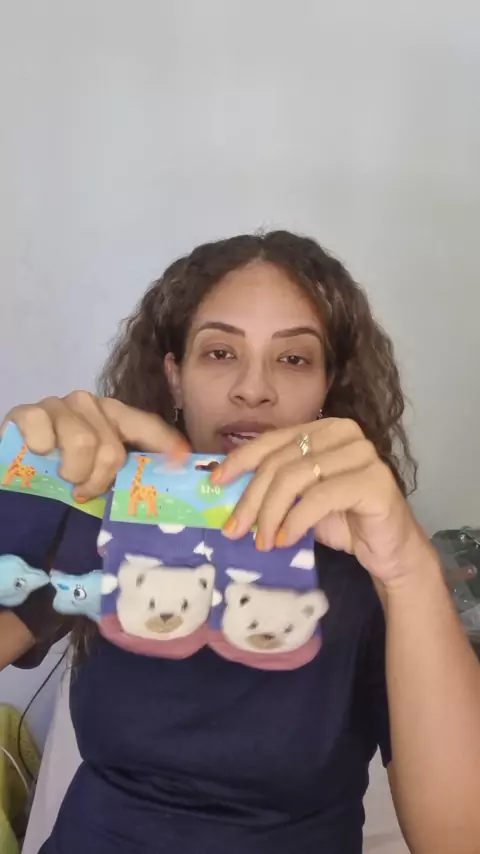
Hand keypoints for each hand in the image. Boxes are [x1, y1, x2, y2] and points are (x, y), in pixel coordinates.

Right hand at [1, 392, 189, 500]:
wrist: (10, 467)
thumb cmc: (57, 472)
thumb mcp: (94, 472)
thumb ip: (121, 473)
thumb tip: (161, 484)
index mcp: (113, 416)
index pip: (147, 425)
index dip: (167, 444)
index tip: (182, 462)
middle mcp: (90, 404)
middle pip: (112, 448)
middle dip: (99, 480)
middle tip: (84, 491)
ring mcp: (59, 405)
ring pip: (83, 444)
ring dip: (72, 473)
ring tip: (62, 478)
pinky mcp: (29, 412)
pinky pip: (46, 436)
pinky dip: (43, 453)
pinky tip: (39, 455)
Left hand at [211, 418, 430, 584]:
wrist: (390, 550)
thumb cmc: (343, 521)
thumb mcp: (300, 499)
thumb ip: (273, 486)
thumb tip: (223, 488)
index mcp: (324, 428)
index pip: (272, 441)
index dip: (240, 460)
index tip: (215, 483)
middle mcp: (345, 433)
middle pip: (281, 461)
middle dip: (251, 498)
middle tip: (234, 530)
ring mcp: (363, 454)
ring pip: (297, 478)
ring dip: (270, 514)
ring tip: (261, 541)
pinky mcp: (375, 481)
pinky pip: (320, 498)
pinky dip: (295, 521)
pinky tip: (284, 540)